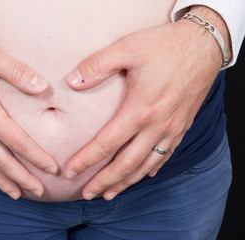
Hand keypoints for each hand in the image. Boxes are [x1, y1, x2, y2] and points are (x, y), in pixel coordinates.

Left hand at [64, 19, 223, 200]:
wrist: (205, 45)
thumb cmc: (166, 45)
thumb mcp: (128, 48)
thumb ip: (98, 65)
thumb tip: (72, 81)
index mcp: (140, 110)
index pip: (106, 144)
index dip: (86, 161)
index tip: (70, 172)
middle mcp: (157, 126)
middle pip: (126, 164)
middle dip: (105, 182)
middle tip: (87, 194)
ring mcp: (172, 128)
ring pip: (146, 165)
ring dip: (127, 181)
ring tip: (110, 193)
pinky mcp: (182, 125)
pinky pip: (165, 154)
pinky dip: (151, 168)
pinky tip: (144, 174)